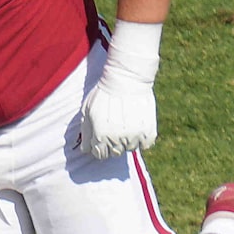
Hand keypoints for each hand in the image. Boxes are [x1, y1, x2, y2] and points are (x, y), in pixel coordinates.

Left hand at [77, 20, 160, 158]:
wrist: (127, 79)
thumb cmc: (104, 93)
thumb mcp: (87, 110)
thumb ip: (85, 131)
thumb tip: (85, 150)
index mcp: (100, 136)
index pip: (100, 154)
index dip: (100, 146)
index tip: (102, 135)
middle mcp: (117, 140)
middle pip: (114, 153)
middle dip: (112, 143)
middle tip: (114, 126)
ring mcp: (133, 137)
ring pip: (130, 148)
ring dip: (127, 140)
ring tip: (126, 122)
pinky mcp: (148, 133)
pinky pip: (145, 145)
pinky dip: (142, 138)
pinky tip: (137, 125)